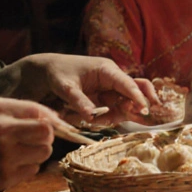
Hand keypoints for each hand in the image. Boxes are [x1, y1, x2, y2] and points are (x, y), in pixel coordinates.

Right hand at [0, 98, 56, 191]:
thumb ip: (19, 110)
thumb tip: (55, 117)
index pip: (39, 112)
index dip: (48, 120)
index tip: (45, 126)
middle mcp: (1, 130)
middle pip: (47, 133)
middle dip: (45, 137)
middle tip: (32, 141)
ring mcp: (4, 155)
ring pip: (44, 152)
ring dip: (36, 154)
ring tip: (19, 153)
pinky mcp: (5, 176)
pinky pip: (33, 170)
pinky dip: (27, 168)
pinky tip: (10, 166)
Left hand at [11, 54, 154, 123]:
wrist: (47, 71)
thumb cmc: (57, 73)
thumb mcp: (66, 86)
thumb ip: (79, 101)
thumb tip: (91, 116)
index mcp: (107, 70)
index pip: (128, 83)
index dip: (137, 96)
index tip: (144, 109)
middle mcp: (113, 78)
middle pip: (135, 91)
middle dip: (137, 104)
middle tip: (139, 116)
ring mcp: (110, 89)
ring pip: (126, 103)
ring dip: (119, 114)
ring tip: (102, 121)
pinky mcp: (105, 98)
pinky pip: (115, 109)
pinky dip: (110, 117)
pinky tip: (98, 120)